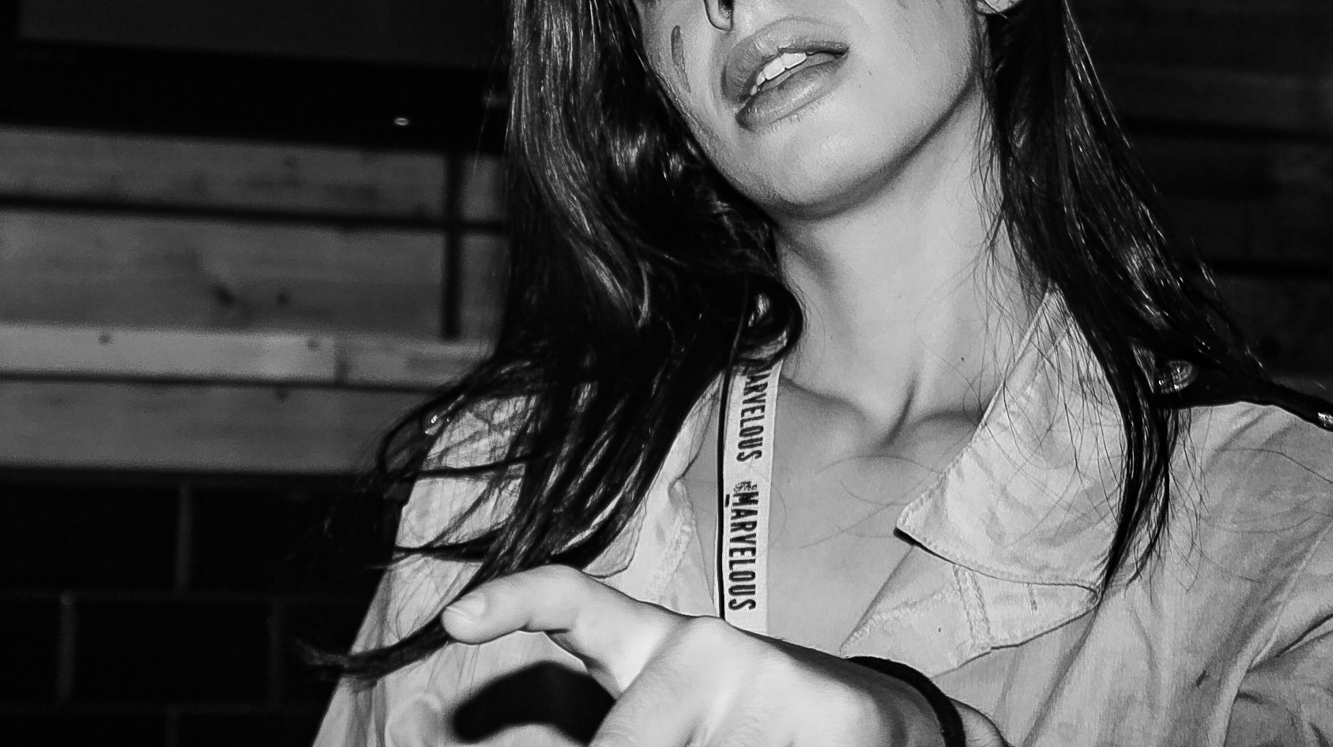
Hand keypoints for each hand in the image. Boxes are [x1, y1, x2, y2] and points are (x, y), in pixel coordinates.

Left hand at [441, 566, 1006, 745]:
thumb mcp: (657, 714)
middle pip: (622, 742)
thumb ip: (593, 724)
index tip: (453, 620)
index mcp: (647, 642)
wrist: (883, 728)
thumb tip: (449, 726)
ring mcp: (757, 671)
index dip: (509, 602)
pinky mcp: (824, 709)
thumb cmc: (743, 727)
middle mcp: (695, 645)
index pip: (568, 599)